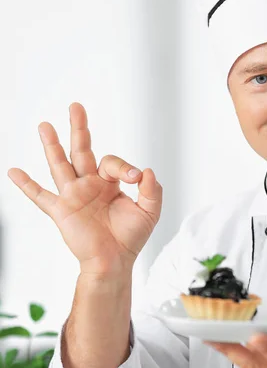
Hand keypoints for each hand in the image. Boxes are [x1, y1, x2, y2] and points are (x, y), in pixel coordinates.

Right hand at [7, 103, 162, 276]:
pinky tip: (13, 170)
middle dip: (79, 128)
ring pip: (60, 165)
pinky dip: (26, 184)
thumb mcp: (150, 211)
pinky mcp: (61, 210)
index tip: (135, 179)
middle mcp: (90, 185)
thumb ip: (152, 190)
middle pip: (82, 150)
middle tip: (76, 106)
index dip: (124, 167)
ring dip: (52, 145)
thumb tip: (146, 170)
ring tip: (44, 125)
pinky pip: (40, 196)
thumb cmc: (131, 237)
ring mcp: (73, 196)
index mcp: (110, 183)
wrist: (115, 261)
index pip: (113, 162)